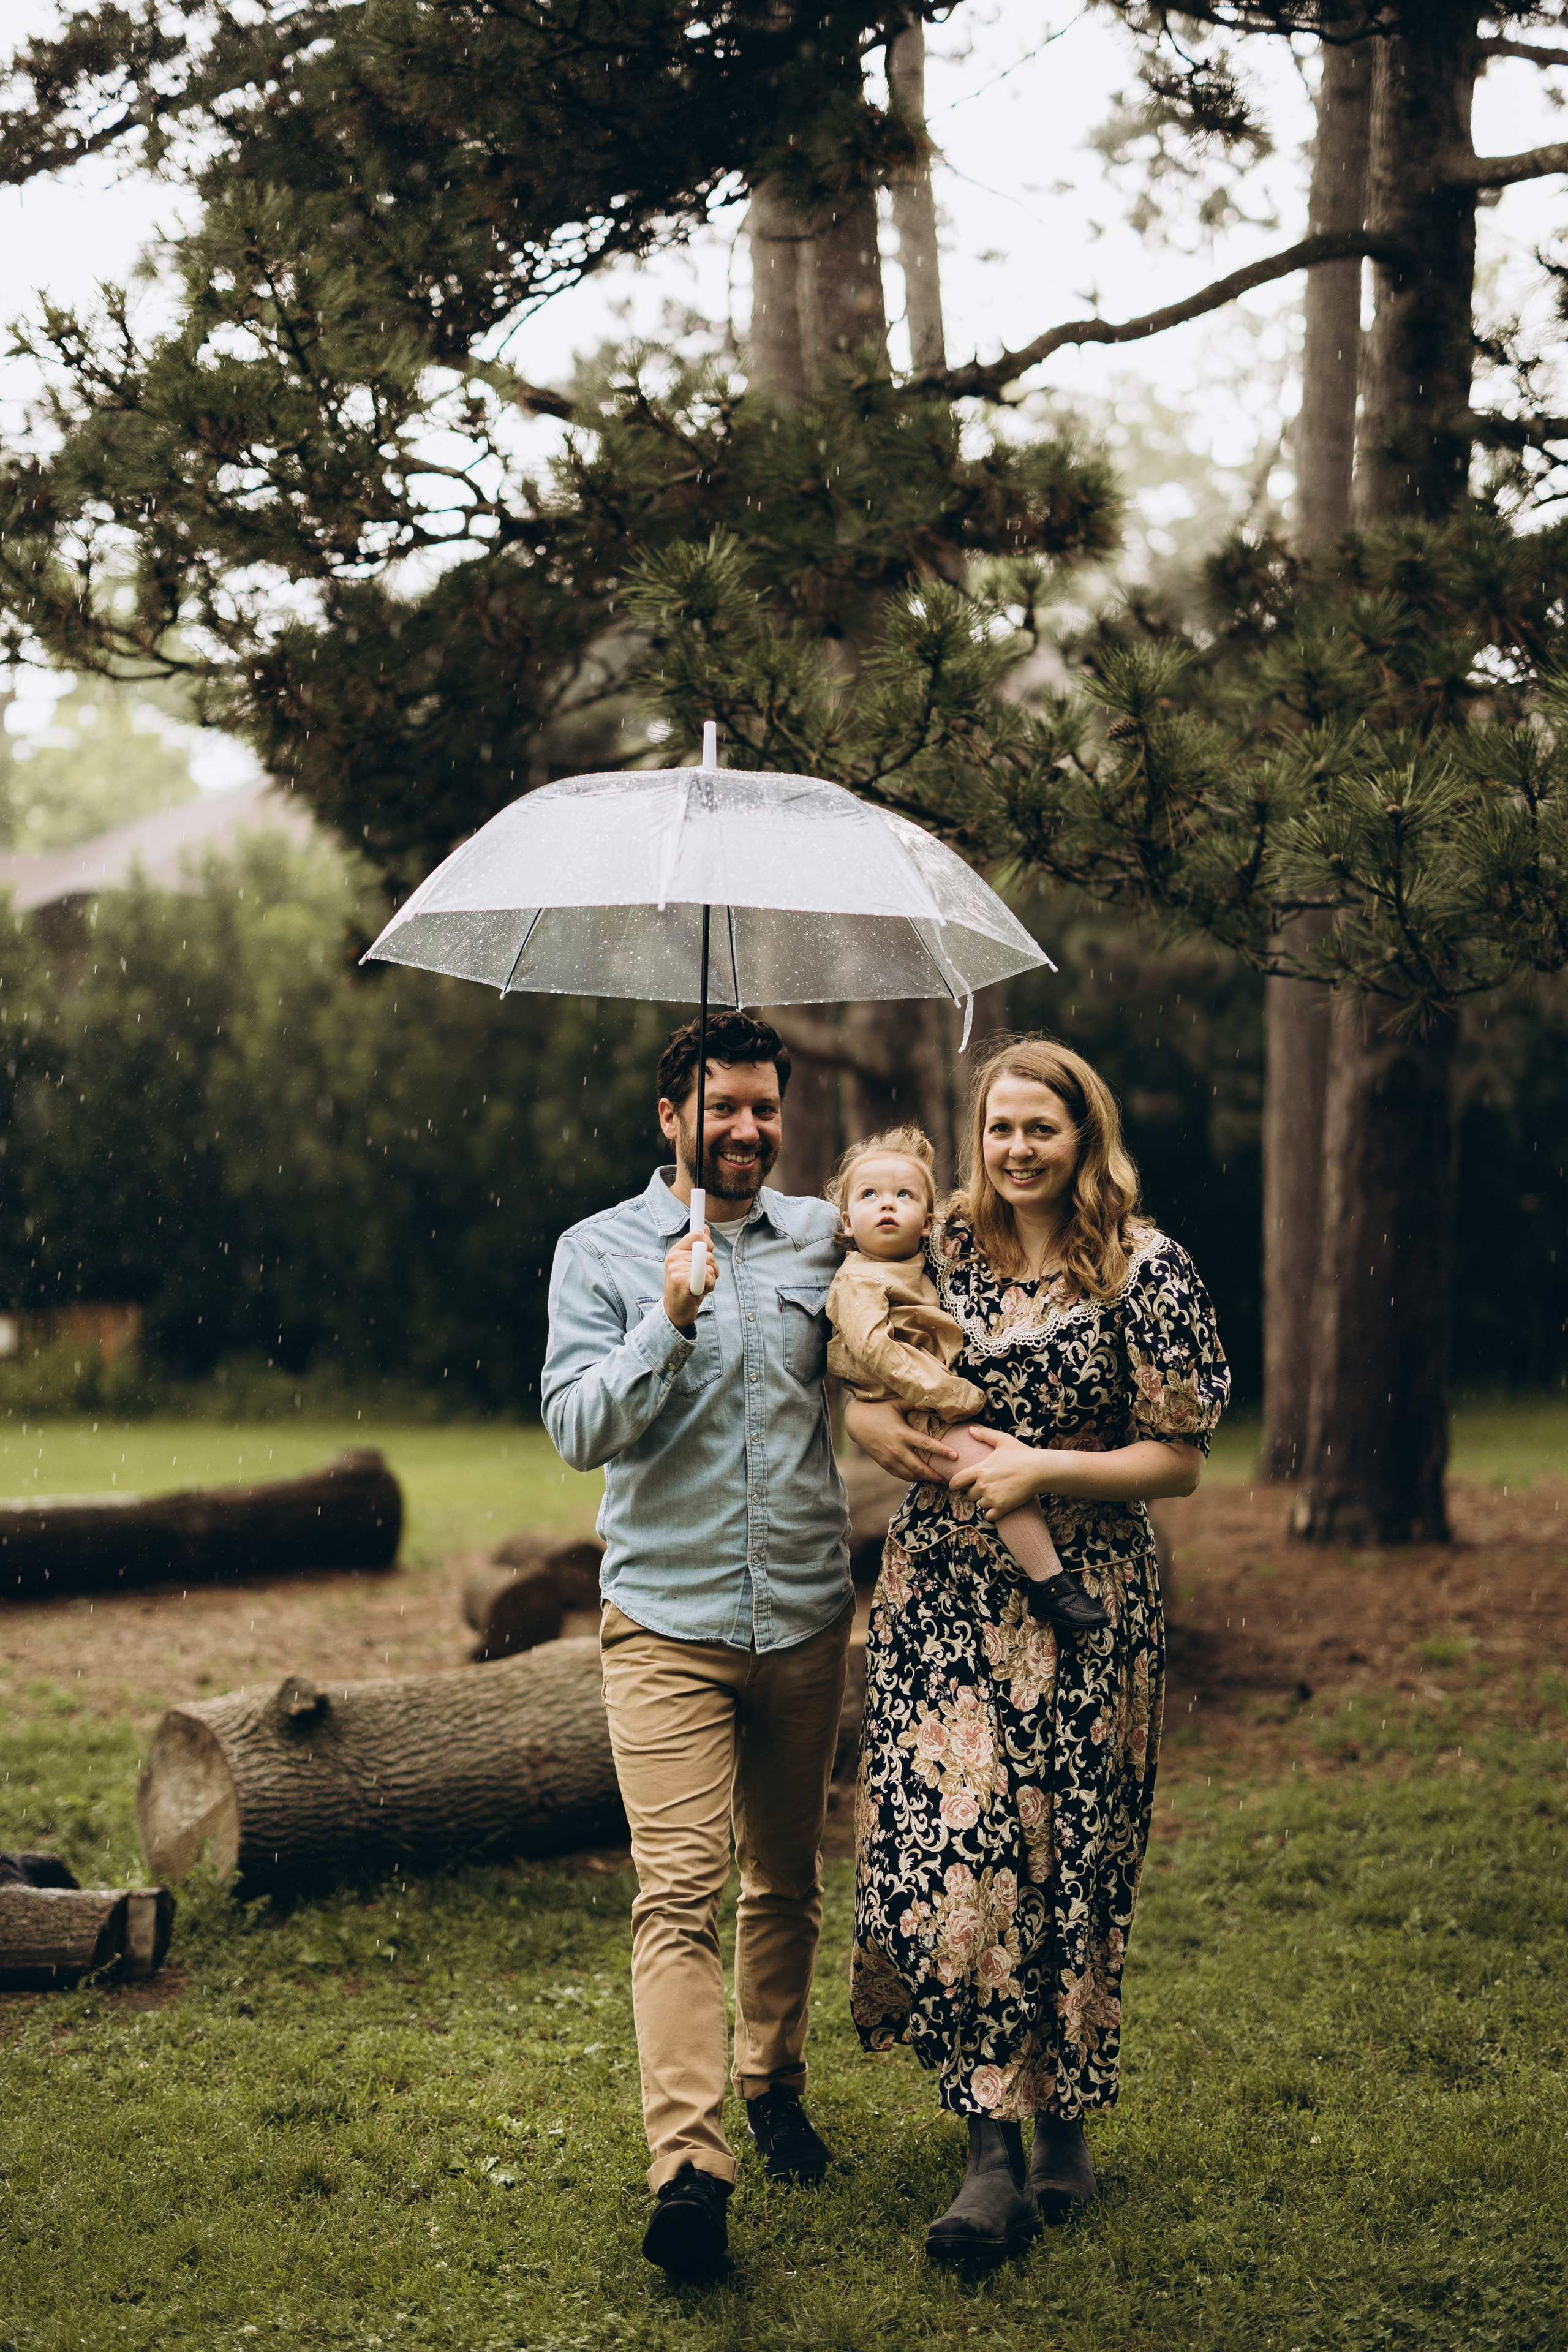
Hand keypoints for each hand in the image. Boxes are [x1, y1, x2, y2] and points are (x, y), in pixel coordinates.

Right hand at [662, 1226, 716, 1329]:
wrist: (675, 1312)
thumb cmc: (686, 1288)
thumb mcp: (692, 1264)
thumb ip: (698, 1246)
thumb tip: (705, 1227)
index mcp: (676, 1251)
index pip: (697, 1234)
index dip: (708, 1243)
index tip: (708, 1250)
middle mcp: (674, 1258)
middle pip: (709, 1254)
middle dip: (712, 1268)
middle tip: (700, 1279)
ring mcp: (676, 1269)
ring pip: (711, 1267)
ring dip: (710, 1280)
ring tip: (698, 1287)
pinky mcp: (682, 1282)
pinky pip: (708, 1278)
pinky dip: (708, 1287)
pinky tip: (697, 1293)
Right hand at [843, 1397, 957, 1483]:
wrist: (856, 1421)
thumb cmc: (878, 1409)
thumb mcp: (896, 1403)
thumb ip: (914, 1403)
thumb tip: (934, 1400)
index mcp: (902, 1433)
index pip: (926, 1445)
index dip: (942, 1451)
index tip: (955, 1456)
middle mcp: (896, 1449)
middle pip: (920, 1467)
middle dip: (936, 1475)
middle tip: (950, 1479)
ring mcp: (889, 1459)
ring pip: (910, 1475)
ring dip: (925, 1479)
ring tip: (939, 1481)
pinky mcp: (884, 1463)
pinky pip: (900, 1475)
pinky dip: (913, 1478)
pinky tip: (922, 1477)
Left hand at [949, 1426, 1045, 1518]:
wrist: (1039, 1470)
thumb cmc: (1022, 1454)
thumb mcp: (1003, 1440)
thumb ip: (985, 1435)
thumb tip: (971, 1430)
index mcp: (980, 1470)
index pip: (957, 1481)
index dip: (954, 1485)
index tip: (956, 1487)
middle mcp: (983, 1485)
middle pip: (970, 1495)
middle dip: (976, 1492)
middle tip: (987, 1487)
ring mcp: (992, 1497)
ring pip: (980, 1505)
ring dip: (986, 1502)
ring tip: (996, 1494)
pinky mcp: (1002, 1507)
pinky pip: (989, 1516)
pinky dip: (992, 1513)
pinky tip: (998, 1507)